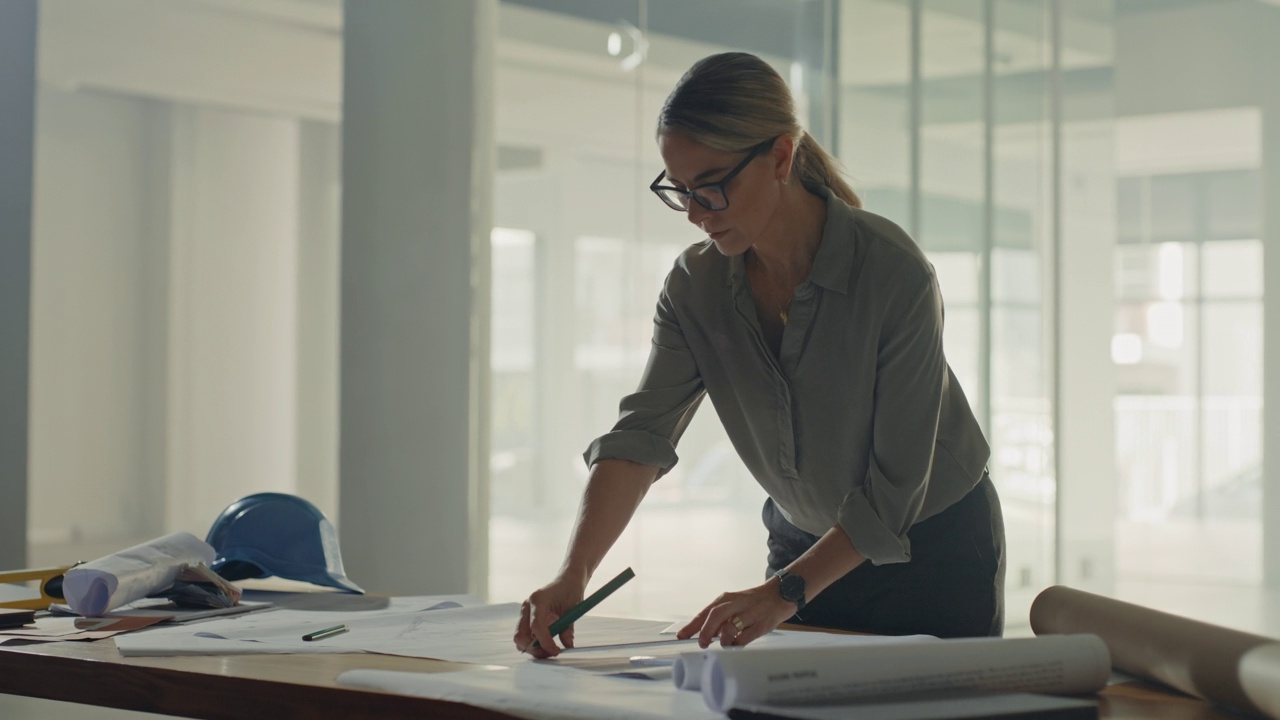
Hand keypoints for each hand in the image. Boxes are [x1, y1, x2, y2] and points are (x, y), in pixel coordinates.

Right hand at [513, 572, 586, 657]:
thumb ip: (568, 629)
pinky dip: (533, 643)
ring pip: (520, 638)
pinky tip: (546, 644)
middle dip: (534, 648)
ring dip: (533, 648)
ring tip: (550, 650)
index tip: (556, 651)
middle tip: (551, 653)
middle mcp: (527, 606)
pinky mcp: (526, 618)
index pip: (536, 626)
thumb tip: (567, 646)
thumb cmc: (570, 591)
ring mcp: (525, 612)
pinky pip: (525, 635)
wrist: (567, 581)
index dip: (545, 642)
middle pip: (521, 634)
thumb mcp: (573, 610)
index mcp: (538, 599)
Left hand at [675, 577, 796, 648]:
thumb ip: (720, 618)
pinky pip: (745, 637)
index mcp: (726, 599)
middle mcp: (736, 604)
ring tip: (722, 645)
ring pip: (730, 626)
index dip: (692, 626)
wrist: (779, 594)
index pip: (704, 613)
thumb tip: (706, 634)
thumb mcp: (733, 604)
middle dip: (705, 632)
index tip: (681, 636)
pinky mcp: (761, 624)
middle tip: (702, 644)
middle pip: (715, 616)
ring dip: (722, 639)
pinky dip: (738, 644)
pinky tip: (736, 646)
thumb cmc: (753, 602)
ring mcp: (749, 614)